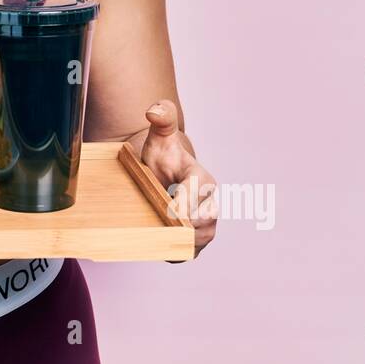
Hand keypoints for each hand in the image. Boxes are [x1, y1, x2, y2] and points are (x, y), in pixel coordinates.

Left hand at [137, 99, 216, 260]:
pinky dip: (174, 252)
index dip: (181, 203)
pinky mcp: (194, 242)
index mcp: (204, 180)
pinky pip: (188, 253)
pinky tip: (158, 242)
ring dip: (177, 240)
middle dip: (180, 225)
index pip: (198, 195)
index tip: (165, 208)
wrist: (161, 175)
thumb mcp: (159, 136)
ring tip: (156, 230)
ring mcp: (205, 225)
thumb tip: (154, 109)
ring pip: (197, 242)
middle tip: (157, 221)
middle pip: (203, 225)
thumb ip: (162, 117)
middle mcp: (210, 204)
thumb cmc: (162, 156)